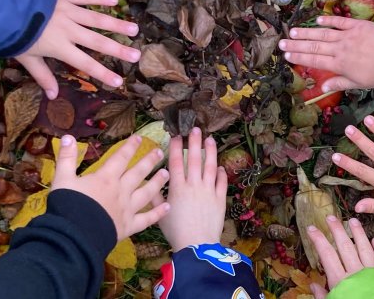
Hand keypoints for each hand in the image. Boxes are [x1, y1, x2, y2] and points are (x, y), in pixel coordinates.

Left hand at [15, 0, 140, 98]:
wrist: (2, 3)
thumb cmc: (11, 33)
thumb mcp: (25, 57)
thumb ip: (42, 75)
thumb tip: (52, 96)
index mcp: (60, 47)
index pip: (85, 63)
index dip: (103, 74)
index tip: (119, 82)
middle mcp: (69, 30)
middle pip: (98, 42)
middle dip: (118, 50)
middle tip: (137, 56)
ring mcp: (68, 11)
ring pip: (97, 19)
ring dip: (116, 24)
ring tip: (134, 29)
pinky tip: (115, 0)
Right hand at [52, 134, 170, 237]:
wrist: (75, 235)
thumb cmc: (68, 206)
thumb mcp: (62, 179)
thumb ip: (66, 158)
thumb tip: (68, 137)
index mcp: (105, 178)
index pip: (120, 158)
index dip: (130, 147)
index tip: (140, 138)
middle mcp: (120, 191)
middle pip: (138, 173)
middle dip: (149, 161)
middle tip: (160, 152)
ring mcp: (127, 209)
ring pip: (146, 193)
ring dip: (157, 182)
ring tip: (166, 174)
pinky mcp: (129, 226)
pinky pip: (147, 219)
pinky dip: (158, 213)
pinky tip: (167, 207)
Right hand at [155, 128, 228, 250]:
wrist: (197, 244)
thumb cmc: (175, 231)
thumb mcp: (161, 214)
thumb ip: (157, 196)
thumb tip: (152, 181)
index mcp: (177, 188)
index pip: (175, 162)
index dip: (175, 147)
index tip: (176, 135)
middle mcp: (193, 185)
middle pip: (194, 159)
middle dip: (194, 142)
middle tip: (195, 128)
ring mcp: (208, 191)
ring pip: (210, 166)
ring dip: (210, 152)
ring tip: (210, 139)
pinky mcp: (220, 199)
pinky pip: (221, 182)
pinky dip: (221, 173)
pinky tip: (220, 166)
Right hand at [280, 16, 373, 92]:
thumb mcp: (359, 84)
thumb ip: (339, 83)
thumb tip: (322, 88)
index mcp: (339, 65)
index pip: (315, 61)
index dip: (299, 58)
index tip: (287, 56)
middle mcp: (340, 49)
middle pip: (313, 47)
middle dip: (296, 45)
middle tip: (281, 43)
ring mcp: (347, 36)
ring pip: (322, 34)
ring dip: (306, 33)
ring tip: (292, 31)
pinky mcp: (357, 26)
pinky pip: (339, 21)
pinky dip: (328, 20)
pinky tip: (317, 20)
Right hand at [307, 216, 373, 298]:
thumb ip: (323, 296)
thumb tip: (313, 286)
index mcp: (341, 281)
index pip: (327, 255)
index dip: (319, 240)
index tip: (312, 228)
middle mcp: (356, 272)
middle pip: (345, 246)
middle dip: (337, 230)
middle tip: (331, 217)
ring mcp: (373, 272)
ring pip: (364, 248)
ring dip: (358, 233)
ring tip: (353, 221)